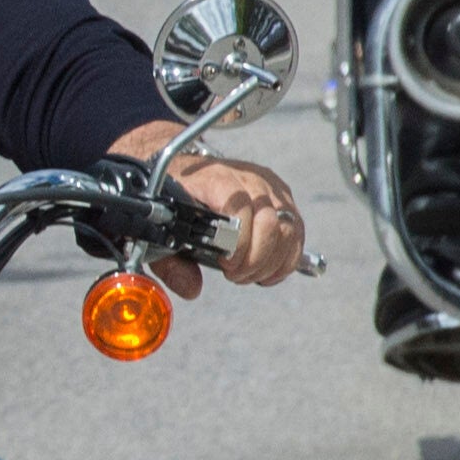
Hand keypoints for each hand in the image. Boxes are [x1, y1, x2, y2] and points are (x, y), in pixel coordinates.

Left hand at [152, 155, 306, 296]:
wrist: (189, 170)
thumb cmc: (177, 200)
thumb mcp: (163, 228)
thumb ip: (170, 261)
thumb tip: (191, 288)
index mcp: (214, 177)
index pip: (238, 204)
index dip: (238, 241)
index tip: (225, 263)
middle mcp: (248, 177)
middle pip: (269, 221)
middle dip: (255, 258)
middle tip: (235, 275)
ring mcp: (270, 186)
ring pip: (288, 228)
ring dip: (271, 262)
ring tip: (247, 274)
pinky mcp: (283, 197)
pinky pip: (297, 233)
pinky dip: (286, 260)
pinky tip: (265, 272)